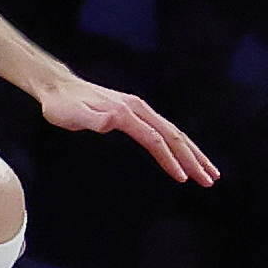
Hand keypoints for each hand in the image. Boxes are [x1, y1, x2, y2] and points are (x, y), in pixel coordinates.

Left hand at [37, 75, 219, 184]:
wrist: (57, 87)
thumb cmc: (61, 105)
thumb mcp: (71, 115)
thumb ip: (91, 119)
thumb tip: (111, 121)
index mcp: (125, 112)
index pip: (155, 139)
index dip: (171, 160)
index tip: (184, 178)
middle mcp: (137, 108)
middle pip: (172, 135)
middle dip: (193, 159)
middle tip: (210, 180)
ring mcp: (138, 108)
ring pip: (173, 132)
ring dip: (192, 152)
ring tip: (209, 172)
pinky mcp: (135, 111)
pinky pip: (164, 129)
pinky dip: (180, 144)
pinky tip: (187, 155)